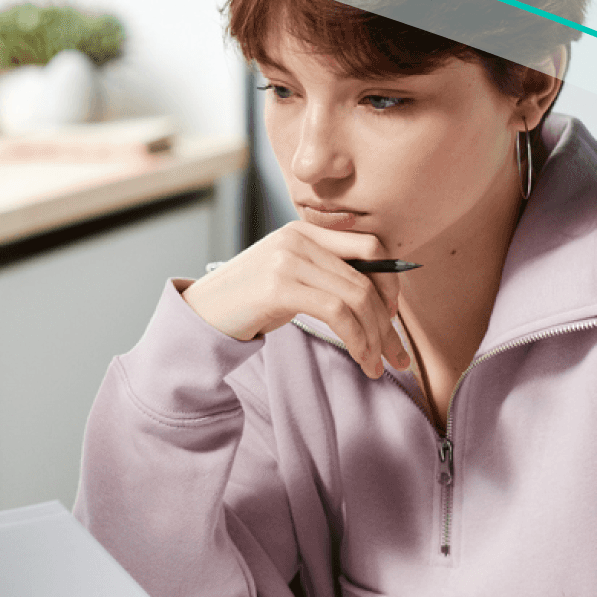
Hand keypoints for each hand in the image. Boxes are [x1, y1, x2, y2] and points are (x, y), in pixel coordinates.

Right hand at [182, 221, 410, 378]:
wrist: (199, 315)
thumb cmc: (246, 303)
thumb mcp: (289, 277)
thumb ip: (325, 273)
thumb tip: (377, 298)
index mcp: (304, 231)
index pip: (371, 247)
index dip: (392, 283)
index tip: (392, 318)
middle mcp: (299, 238)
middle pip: (368, 278)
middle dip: (389, 323)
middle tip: (397, 356)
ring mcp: (288, 260)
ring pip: (357, 297)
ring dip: (377, 338)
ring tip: (379, 366)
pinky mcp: (280, 287)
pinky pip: (338, 313)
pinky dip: (358, 340)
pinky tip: (361, 359)